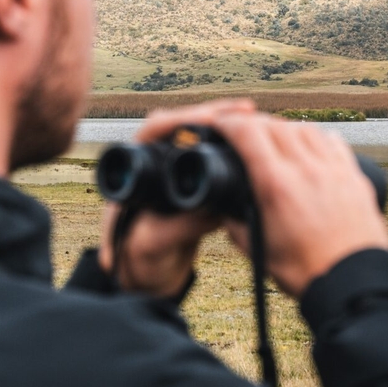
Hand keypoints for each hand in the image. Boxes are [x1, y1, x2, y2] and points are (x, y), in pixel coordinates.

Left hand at [99, 98, 255, 297]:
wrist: (151, 276)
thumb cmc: (140, 263)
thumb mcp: (153, 246)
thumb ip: (176, 229)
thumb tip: (213, 212)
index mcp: (133, 172)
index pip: (154, 131)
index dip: (183, 120)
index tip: (211, 120)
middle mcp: (151, 165)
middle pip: (180, 125)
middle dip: (213, 114)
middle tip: (246, 110)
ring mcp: (170, 171)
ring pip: (197, 137)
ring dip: (225, 126)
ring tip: (254, 118)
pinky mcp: (189, 180)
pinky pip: (209, 153)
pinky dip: (230, 145)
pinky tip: (253, 142)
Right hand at [213, 112, 387, 298]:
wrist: (351, 283)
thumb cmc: (307, 271)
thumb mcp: (258, 251)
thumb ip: (235, 226)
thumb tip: (225, 212)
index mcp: (277, 185)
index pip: (248, 133)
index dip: (228, 123)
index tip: (221, 124)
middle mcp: (306, 169)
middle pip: (275, 125)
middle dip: (254, 123)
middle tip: (244, 132)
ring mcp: (333, 170)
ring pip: (305, 129)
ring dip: (285, 128)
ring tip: (276, 138)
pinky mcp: (354, 177)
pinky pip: (334, 142)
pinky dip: (317, 138)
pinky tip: (311, 147)